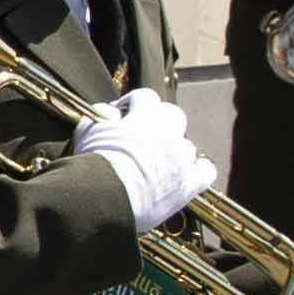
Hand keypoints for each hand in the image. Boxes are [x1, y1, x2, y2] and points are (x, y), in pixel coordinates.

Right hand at [73, 87, 215, 231]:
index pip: (144, 97)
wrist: (103, 197)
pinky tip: (186, 176)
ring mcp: (180, 158)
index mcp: (144, 116)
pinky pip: (205, 171)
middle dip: (159, 123)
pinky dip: (198, 172)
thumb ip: (99, 114)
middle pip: (173, 115)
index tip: (122, 117)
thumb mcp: (88, 130)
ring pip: (187, 146)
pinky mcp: (187, 185)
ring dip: (174, 150)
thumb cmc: (92, 165)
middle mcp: (168, 133)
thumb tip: (109, 112)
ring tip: (157, 164)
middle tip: (142, 138)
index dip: (133, 105)